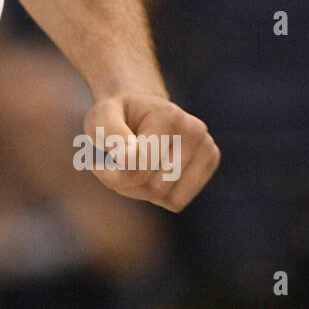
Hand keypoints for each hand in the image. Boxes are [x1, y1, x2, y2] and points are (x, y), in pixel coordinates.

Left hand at [83, 93, 219, 210]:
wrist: (140, 108)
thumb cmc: (117, 114)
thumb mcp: (101, 116)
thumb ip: (109, 132)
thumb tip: (126, 157)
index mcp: (169, 116)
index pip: (140, 167)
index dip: (112, 175)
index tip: (98, 165)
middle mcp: (195, 131)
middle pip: (154, 187)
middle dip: (126, 183)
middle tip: (115, 165)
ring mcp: (207, 147)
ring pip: (167, 198)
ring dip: (140, 191)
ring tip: (133, 167)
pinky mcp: (210, 162)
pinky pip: (176, 201)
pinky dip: (157, 195)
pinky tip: (150, 172)